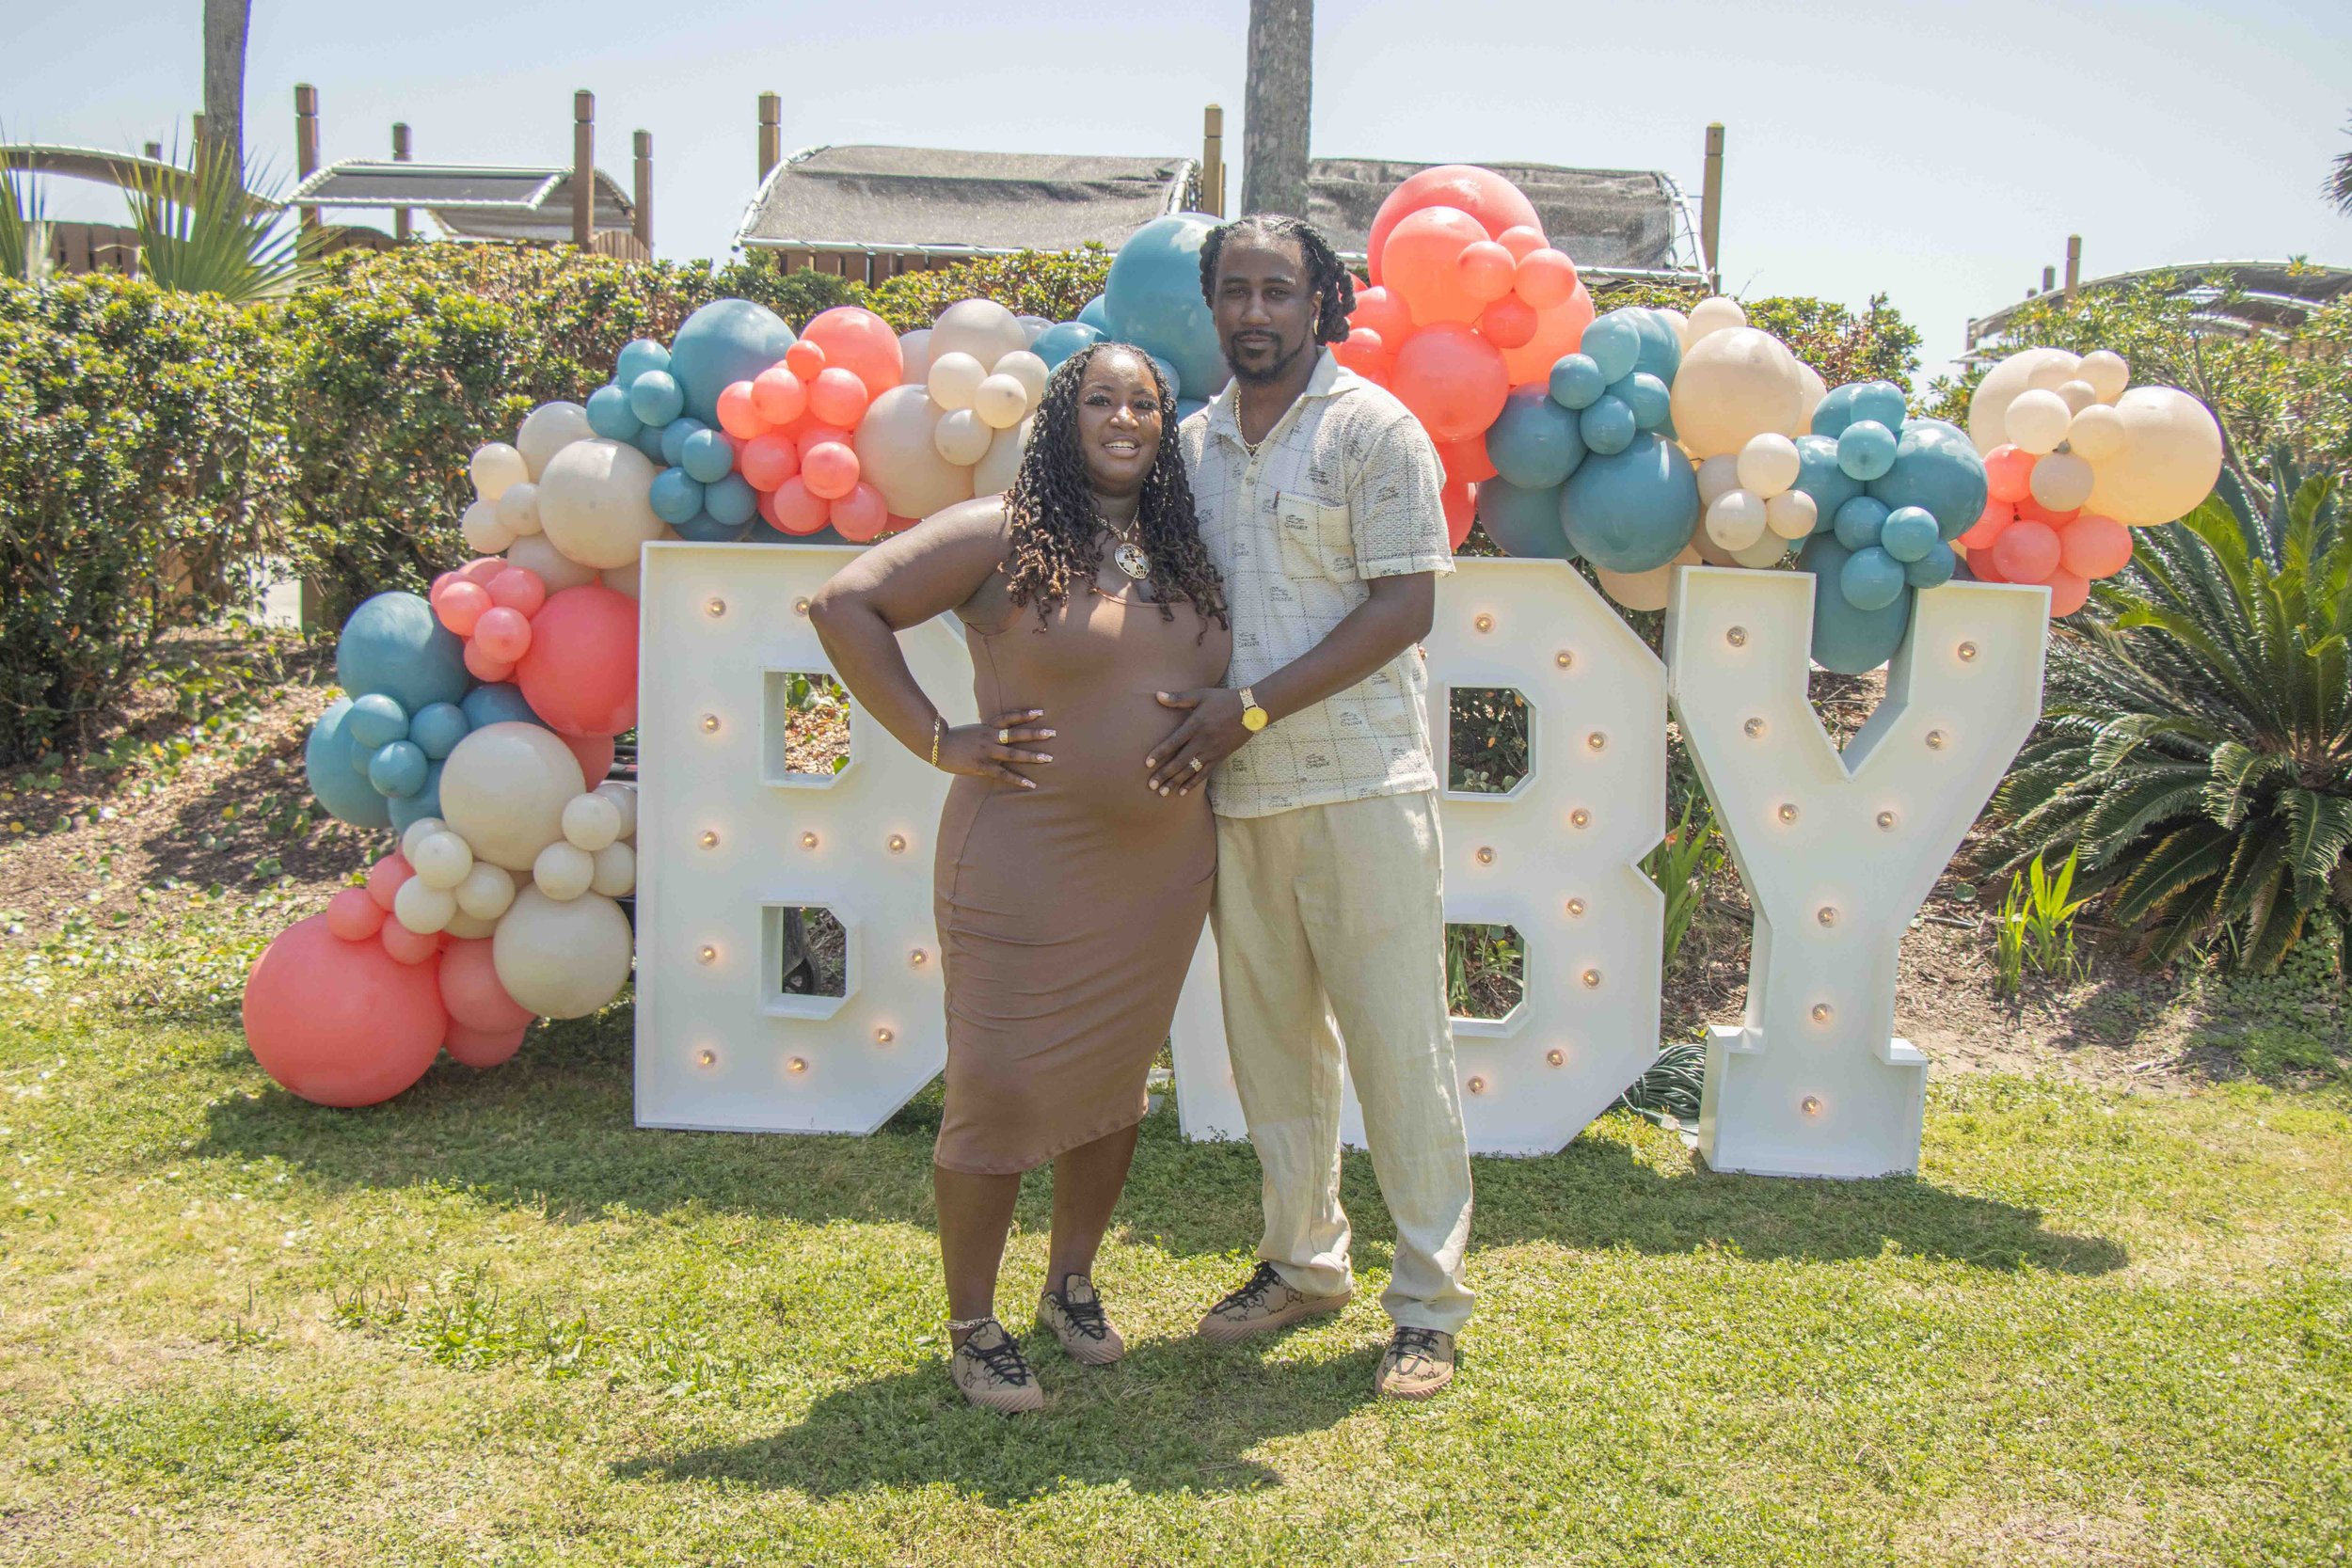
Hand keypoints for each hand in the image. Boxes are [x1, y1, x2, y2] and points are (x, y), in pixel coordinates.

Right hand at [938, 707, 1052, 788]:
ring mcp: (986, 752)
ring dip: (1032, 756)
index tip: (1040, 712)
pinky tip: (1031, 784)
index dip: (1024, 714)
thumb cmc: (954, 738)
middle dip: (1035, 734)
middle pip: (1016, 734)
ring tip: (1049, 758)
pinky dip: (1018, 779)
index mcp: (987, 727)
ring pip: (1013, 754)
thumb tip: (995, 725)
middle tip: (1052, 733)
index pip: (1009, 718)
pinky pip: (1004, 774)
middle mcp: (989, 737)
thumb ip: (985, 729)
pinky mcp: (982, 766)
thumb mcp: (972, 730)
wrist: (936, 746)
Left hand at [1145, 688, 1249, 795]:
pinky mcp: (1220, 757)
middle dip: (1165, 774)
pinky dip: (1193, 783)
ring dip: (1176, 782)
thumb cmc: (1223, 700)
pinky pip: (1205, 773)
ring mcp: (1212, 751)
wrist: (1251, 710)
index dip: (1160, 753)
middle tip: (1151, 785)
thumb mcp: (1201, 695)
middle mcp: (1203, 741)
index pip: (1174, 742)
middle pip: (1180, 761)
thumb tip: (1157, 695)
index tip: (1147, 764)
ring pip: (1191, 770)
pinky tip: (1182, 792)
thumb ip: (1179, 698)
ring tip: (1163, 793)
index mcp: (1195, 725)